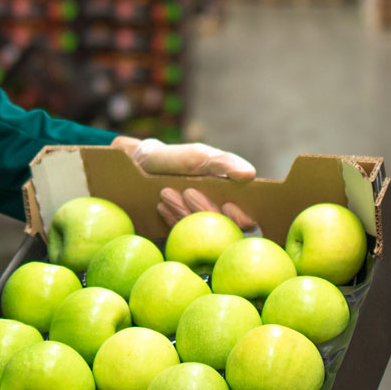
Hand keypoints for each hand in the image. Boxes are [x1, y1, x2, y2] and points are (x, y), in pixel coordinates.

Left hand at [110, 137, 258, 231]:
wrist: (141, 166)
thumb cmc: (176, 159)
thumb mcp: (199, 155)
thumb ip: (224, 163)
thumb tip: (249, 174)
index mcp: (230, 198)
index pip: (246, 219)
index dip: (241, 217)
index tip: (228, 205)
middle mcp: (216, 215)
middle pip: (222, 229)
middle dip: (205, 210)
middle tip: (188, 192)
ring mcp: (196, 226)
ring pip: (198, 232)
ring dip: (183, 212)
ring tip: (166, 193)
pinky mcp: (177, 232)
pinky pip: (179, 234)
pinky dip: (171, 219)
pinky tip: (161, 206)